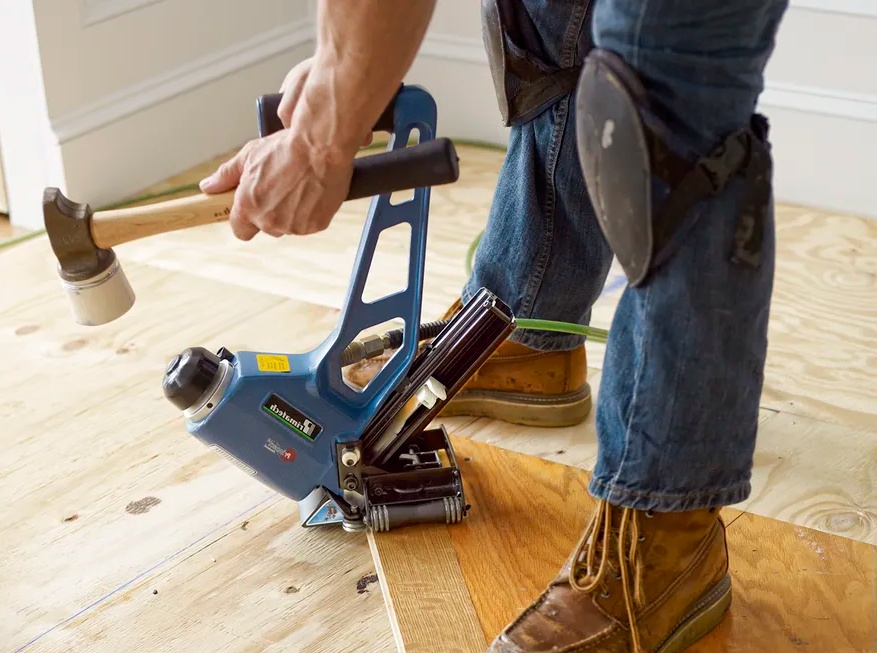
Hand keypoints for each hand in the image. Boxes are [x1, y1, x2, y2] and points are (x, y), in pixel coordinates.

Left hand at [198, 129, 356, 239]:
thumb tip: (207, 187)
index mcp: (249, 207)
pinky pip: (309, 223)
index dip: (245, 220)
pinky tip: (313, 191)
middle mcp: (269, 221)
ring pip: (289, 225)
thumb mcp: (249, 156)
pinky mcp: (315, 225)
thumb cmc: (285, 148)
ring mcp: (294, 226)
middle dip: (272, 212)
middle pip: (267, 227)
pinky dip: (311, 211)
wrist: (322, 147)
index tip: (251, 208)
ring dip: (292, 212)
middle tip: (281, 187)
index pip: (240, 231)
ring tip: (300, 186)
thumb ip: (226, 176)